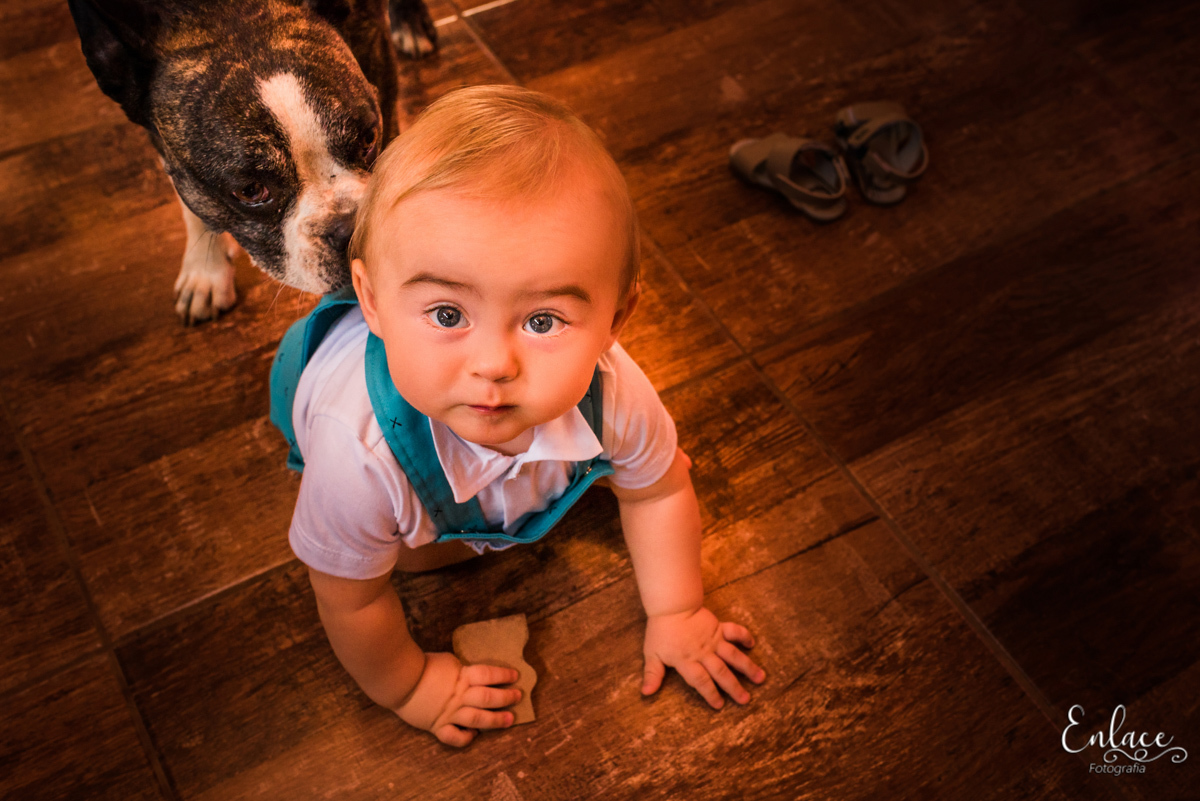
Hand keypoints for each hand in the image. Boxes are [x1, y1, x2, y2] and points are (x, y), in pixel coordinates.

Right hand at [394, 651, 521, 746]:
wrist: (398, 680)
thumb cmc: (421, 666)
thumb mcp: (447, 661)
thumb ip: (461, 670)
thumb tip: (471, 673)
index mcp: (462, 676)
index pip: (488, 674)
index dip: (503, 674)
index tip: (515, 675)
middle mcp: (460, 696)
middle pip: (488, 697)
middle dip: (506, 697)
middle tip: (518, 696)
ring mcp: (450, 713)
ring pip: (478, 719)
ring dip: (496, 720)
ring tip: (509, 720)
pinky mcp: (437, 726)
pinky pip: (454, 737)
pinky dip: (466, 738)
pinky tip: (474, 736)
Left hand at [641, 606, 764, 708]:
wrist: (671, 606)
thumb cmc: (660, 631)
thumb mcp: (652, 654)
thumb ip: (652, 674)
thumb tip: (646, 693)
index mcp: (686, 661)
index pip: (701, 681)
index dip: (710, 694)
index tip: (719, 705)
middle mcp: (703, 653)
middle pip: (720, 672)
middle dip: (734, 687)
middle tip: (745, 700)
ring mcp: (713, 640)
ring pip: (733, 655)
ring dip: (747, 667)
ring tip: (761, 678)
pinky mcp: (718, 627)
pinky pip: (734, 631)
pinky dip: (744, 636)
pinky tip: (752, 644)